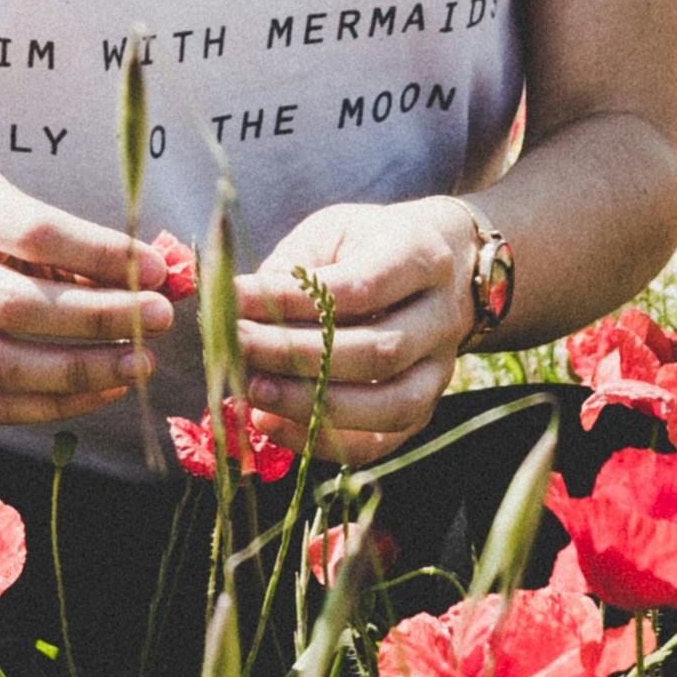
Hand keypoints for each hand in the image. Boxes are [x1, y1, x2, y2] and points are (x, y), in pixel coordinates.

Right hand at [0, 168, 172, 430]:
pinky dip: (56, 406)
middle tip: (161, 318)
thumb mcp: (13, 208)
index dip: (101, 254)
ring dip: (83, 370)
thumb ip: (78, 242)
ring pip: (3, 366)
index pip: (33, 232)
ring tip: (141, 362)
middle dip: (98, 316)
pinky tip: (106, 390)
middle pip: (15, 305)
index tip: (158, 270)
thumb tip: (164, 279)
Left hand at [233, 198, 480, 464]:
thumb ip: (292, 270)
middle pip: (377, 351)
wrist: (440, 264)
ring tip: (253, 391)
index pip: (359, 288)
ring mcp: (440, 370)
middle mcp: (443, 317)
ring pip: (389, 405)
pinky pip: (379, 443)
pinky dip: (322, 441)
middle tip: (238, 346)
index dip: (292, 299)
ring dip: (312, 405)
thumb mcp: (332, 234)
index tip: (234, 300)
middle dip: (297, 355)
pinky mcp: (424, 408)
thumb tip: (236, 312)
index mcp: (422, 255)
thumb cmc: (369, 244)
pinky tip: (272, 423)